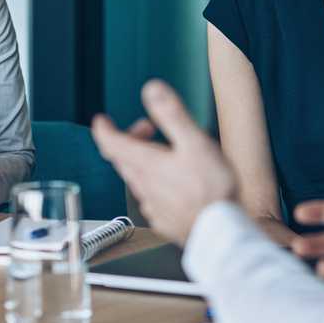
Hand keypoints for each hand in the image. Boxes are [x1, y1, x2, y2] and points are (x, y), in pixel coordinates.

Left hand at [91, 79, 236, 244]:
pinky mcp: (164, 220)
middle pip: (123, 160)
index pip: (112, 144)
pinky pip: (151, 197)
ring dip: (143, 161)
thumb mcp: (195, 143)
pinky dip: (155, 183)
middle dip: (130, 139)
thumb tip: (152, 90)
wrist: (222, 233)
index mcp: (147, 165)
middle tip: (149, 128)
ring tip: (166, 153)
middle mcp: (144, 186)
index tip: (101, 120)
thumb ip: (172, 115)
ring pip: (136, 178)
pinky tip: (174, 183)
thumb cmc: (212, 190)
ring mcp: (153, 205)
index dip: (104, 129)